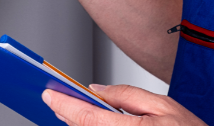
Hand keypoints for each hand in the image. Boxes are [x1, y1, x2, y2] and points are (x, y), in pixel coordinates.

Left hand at [43, 84, 208, 125]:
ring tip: (68, 110)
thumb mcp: (165, 105)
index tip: (48, 94)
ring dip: (78, 125)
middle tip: (54, 98)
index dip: (65, 105)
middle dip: (67, 114)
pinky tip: (88, 122)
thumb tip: (97, 90)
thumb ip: (128, 95)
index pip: (89, 118)